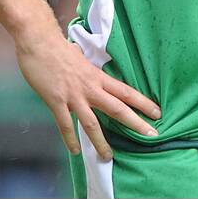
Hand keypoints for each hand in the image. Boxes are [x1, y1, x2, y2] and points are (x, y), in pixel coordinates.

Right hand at [15, 29, 160, 160]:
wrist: (40, 42)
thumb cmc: (59, 49)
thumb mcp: (82, 59)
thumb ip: (88, 70)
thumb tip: (89, 70)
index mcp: (98, 77)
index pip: (126, 92)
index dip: (143, 103)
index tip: (157, 112)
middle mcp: (90, 88)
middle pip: (118, 108)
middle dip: (136, 123)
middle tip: (151, 135)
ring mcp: (74, 96)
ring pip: (92, 123)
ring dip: (101, 142)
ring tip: (108, 156)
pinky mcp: (56, 101)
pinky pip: (65, 124)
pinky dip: (70, 139)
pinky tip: (76, 151)